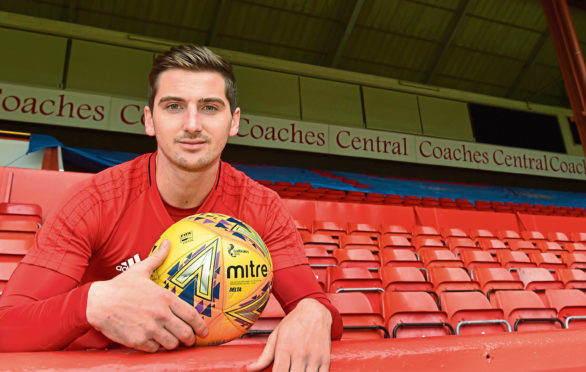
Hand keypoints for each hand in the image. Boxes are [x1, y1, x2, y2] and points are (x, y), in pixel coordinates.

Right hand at [86, 240, 207, 351]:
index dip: (201, 326)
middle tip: (189, 339)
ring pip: (172, 344)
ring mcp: (149, 329)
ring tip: (171, 340)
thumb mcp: (141, 270)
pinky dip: (157, 347)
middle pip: (185, 333)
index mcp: (165, 298)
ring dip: (173, 343)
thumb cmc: (120, 286)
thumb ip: (158, 258)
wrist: (97, 302)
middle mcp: (160, 314)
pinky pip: (155, 349)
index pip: (191, 315)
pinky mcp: (138, 341)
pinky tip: (154, 341)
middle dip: (190, 338)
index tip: (204, 331)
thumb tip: (167, 242)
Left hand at [247, 298, 331, 371]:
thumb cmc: (293, 323)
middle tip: (287, 371)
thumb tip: (249, 369)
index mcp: (285, 348)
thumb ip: (264, 356)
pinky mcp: (325, 359)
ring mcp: (314, 357)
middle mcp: (300, 354)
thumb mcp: (275, 336)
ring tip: (295, 371)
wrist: (315, 311)